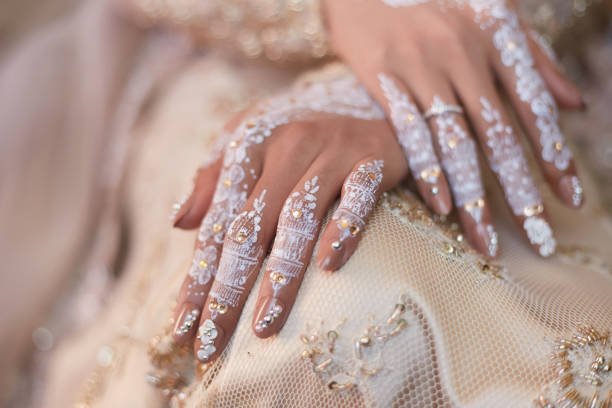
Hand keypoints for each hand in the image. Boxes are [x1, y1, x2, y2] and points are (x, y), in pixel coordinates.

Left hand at [170, 73, 407, 362]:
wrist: (370, 108)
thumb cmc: (303, 138)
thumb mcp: (254, 147)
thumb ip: (216, 180)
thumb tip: (179, 221)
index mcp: (249, 145)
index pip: (217, 222)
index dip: (197, 276)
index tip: (180, 326)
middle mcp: (285, 146)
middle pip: (250, 228)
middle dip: (228, 290)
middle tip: (210, 342)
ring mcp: (330, 152)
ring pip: (298, 220)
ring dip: (280, 276)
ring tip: (263, 327)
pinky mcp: (370, 161)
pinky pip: (356, 199)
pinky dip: (343, 230)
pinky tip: (329, 267)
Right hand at [323, 0, 584, 256]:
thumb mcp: (493, 16)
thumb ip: (533, 60)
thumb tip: (575, 105)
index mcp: (496, 41)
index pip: (533, 110)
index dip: (553, 157)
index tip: (571, 201)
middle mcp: (464, 56)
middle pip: (497, 136)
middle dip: (519, 193)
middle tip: (537, 238)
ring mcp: (423, 67)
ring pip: (455, 142)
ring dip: (472, 196)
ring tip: (486, 241)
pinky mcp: (385, 76)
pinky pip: (408, 129)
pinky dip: (425, 169)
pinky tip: (439, 205)